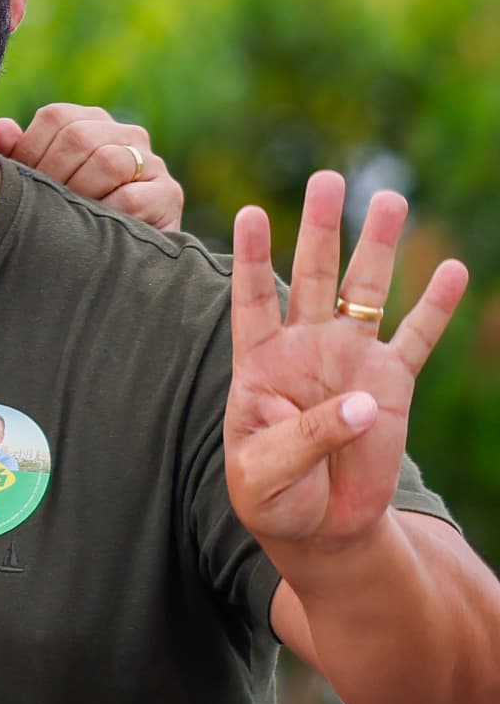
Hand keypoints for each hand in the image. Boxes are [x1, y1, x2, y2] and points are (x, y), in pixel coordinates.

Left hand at [0, 104, 181, 232]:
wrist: (116, 264)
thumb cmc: (65, 217)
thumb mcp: (36, 185)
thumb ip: (16, 156)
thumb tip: (3, 129)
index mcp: (91, 122)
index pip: (55, 117)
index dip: (30, 150)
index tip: (23, 184)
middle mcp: (127, 134)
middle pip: (78, 136)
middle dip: (52, 175)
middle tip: (43, 207)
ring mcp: (153, 163)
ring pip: (107, 161)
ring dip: (79, 194)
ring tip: (70, 218)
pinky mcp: (169, 194)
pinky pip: (131, 197)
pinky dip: (106, 215)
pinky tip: (97, 231)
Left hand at [229, 173, 469, 558]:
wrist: (318, 526)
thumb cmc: (273, 496)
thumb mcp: (266, 474)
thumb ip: (306, 438)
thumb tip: (364, 406)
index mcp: (258, 361)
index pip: (252, 298)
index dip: (253, 258)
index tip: (252, 213)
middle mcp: (304, 347)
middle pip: (312, 277)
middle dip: (320, 228)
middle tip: (326, 177)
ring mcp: (350, 360)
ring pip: (366, 293)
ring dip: (377, 247)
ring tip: (388, 198)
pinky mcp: (392, 384)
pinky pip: (417, 338)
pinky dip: (435, 306)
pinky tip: (452, 269)